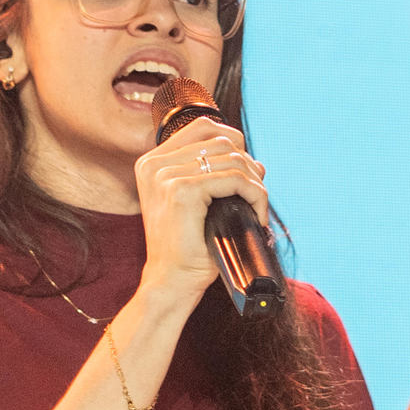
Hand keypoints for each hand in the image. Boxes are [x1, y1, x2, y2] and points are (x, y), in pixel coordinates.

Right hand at [134, 115, 267, 301]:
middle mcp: (154, 164)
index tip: (243, 176)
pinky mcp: (181, 191)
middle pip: (221, 139)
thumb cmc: (189, 247)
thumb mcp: (200, 204)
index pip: (203, 127)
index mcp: (152, 162)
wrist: (172, 281)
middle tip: (254, 196)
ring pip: (232, 157)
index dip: (233, 144)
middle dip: (248, 165)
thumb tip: (257, 163)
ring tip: (256, 208)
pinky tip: (256, 215)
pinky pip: (234, 179)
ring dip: (255, 182)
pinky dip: (254, 195)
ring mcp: (165, 176)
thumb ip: (218, 176)